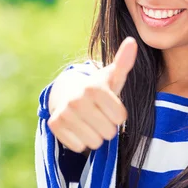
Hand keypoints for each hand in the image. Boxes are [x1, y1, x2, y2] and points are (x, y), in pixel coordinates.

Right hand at [47, 37, 137, 152]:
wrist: (67, 93)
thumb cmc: (97, 89)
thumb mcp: (112, 76)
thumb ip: (124, 62)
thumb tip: (132, 41)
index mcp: (94, 87)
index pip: (120, 118)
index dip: (118, 115)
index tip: (110, 107)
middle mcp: (77, 99)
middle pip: (109, 132)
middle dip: (107, 127)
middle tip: (99, 116)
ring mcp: (64, 112)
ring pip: (94, 142)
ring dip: (95, 136)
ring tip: (90, 122)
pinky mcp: (55, 125)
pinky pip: (79, 146)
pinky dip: (81, 141)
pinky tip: (78, 128)